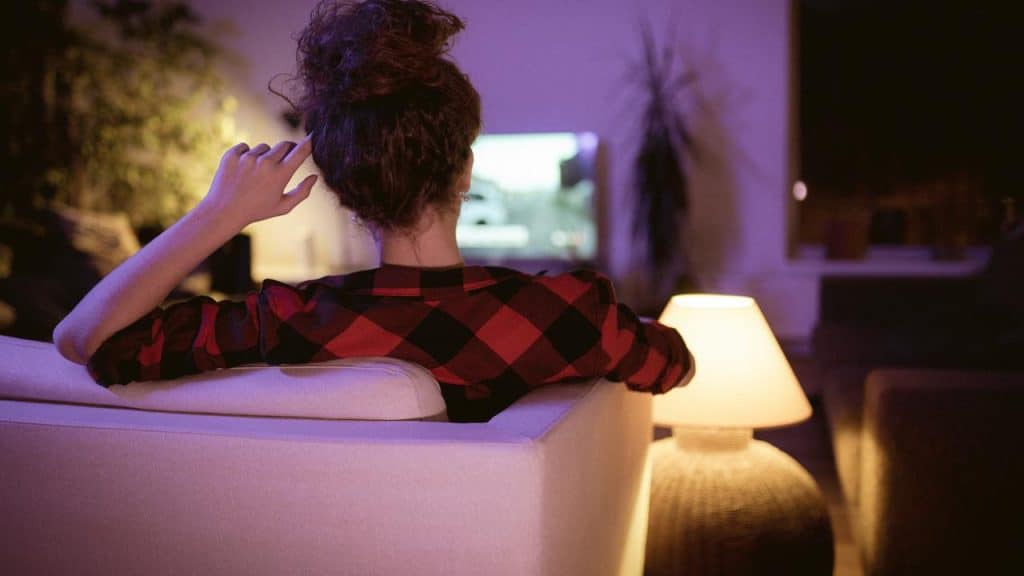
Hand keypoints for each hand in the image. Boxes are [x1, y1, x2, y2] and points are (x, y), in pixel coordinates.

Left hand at [199, 137, 316, 228]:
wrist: (223, 211)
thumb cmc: (257, 210)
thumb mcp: (283, 206)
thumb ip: (303, 192)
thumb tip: (315, 176)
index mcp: (280, 175)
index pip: (301, 151)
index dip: (309, 143)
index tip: (313, 137)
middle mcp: (265, 163)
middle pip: (284, 145)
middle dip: (287, 150)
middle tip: (282, 162)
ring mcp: (247, 158)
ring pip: (264, 147)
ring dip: (264, 156)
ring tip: (255, 174)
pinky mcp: (232, 154)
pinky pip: (245, 147)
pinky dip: (246, 155)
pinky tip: (242, 171)